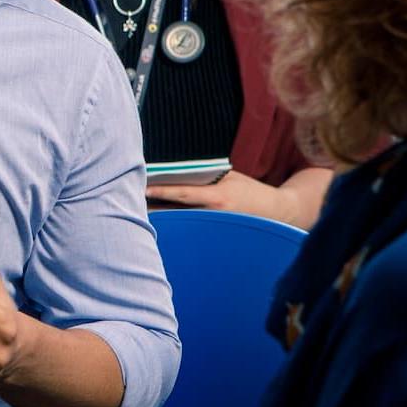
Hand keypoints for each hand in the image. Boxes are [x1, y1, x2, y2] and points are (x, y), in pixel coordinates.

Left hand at [148, 166, 331, 228]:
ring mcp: (214, 226)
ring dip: (161, 218)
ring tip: (139, 214)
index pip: (183, 192)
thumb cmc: (250, 191)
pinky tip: (161, 226)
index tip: (143, 187)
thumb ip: (206, 176)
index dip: (161, 190)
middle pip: (175, 212)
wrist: (277, 213)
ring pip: (181, 223)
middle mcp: (213, 213)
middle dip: (154, 208)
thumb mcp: (230, 177)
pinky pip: (191, 230)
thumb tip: (179, 172)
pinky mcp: (215, 234)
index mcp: (218, 196)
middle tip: (129, 203)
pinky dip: (176, 226)